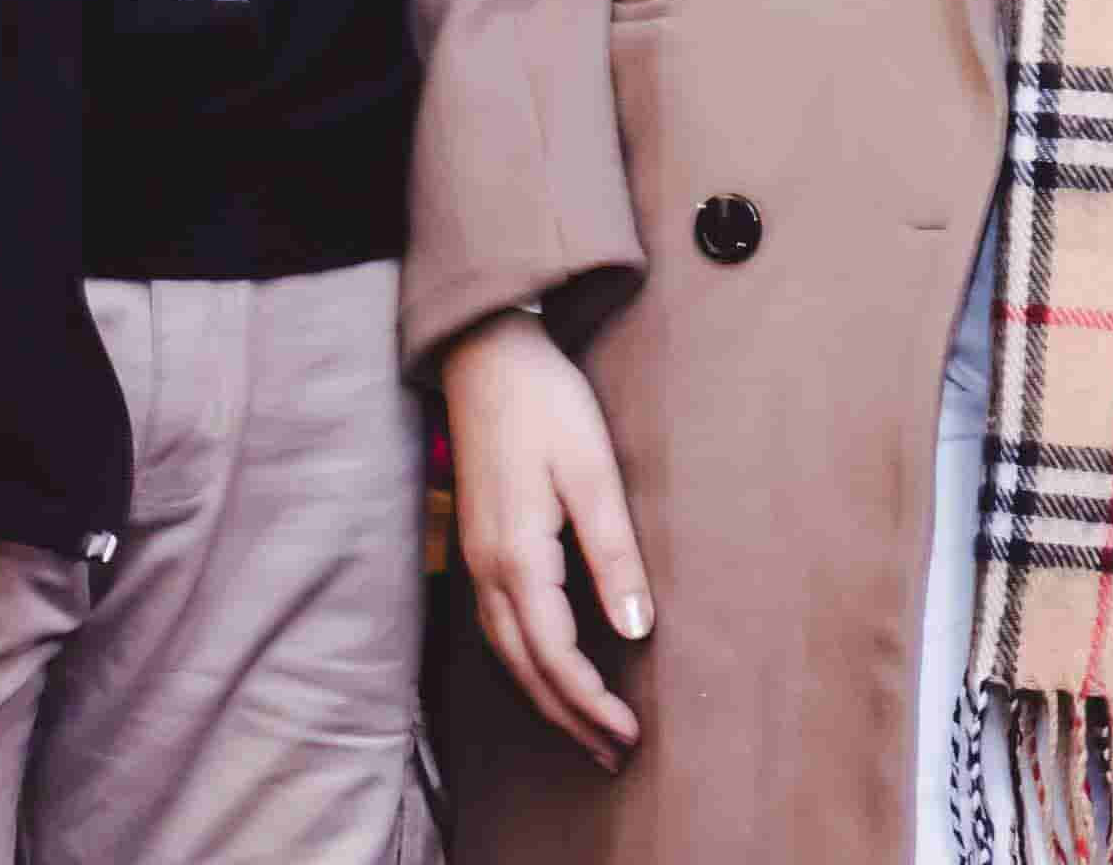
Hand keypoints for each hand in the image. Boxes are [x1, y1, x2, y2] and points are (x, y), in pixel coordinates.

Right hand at [442, 308, 649, 766]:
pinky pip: (501, 630)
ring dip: (548, 699)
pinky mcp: (480, 547)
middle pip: (527, 669)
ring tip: (588, 732)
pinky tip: (550, 673)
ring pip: (509, 655)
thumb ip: (613, 552)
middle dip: (570, 718)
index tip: (628, 734)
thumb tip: (635, 629)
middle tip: (613, 756)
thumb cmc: (546, 405)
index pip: (555, 655)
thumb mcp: (592, 472)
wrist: (487, 356)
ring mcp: (476, 561)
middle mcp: (488, 571)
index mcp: (517, 557)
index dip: (590, 702)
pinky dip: (529, 665)